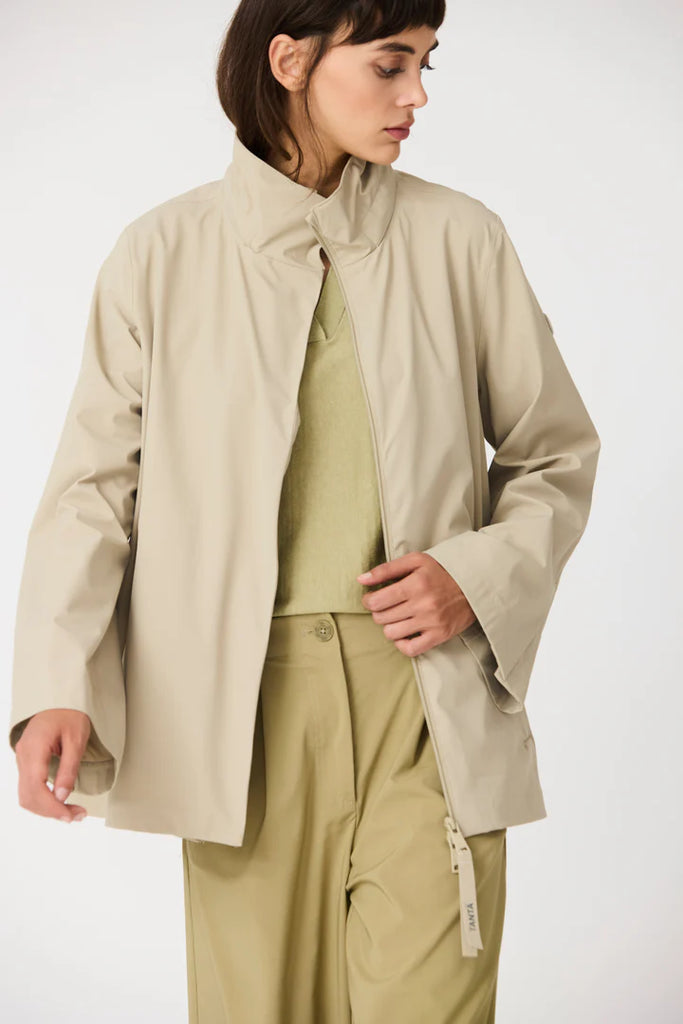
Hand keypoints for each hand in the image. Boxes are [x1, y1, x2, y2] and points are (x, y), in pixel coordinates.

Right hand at [14, 709, 90, 823]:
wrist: (59, 700)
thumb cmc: (70, 715)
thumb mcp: (76, 739)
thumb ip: (68, 768)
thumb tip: (61, 797)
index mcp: (34, 747)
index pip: (36, 786)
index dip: (51, 806)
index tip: (70, 816)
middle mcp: (23, 755)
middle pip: (28, 795)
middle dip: (51, 811)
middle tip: (77, 816)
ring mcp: (21, 759)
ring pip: (26, 796)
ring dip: (47, 809)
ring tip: (72, 813)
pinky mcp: (26, 763)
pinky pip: (28, 789)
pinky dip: (42, 801)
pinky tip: (60, 803)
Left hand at [357, 551, 477, 655]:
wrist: (474, 585)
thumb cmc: (442, 571)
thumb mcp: (416, 561)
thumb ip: (386, 569)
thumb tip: (361, 580)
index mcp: (415, 584)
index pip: (377, 601)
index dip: (368, 600)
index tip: (372, 598)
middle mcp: (423, 605)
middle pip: (381, 617)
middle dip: (378, 612)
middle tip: (387, 606)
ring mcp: (431, 622)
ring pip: (391, 634)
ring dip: (389, 626)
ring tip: (396, 617)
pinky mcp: (439, 636)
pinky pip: (410, 649)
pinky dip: (401, 643)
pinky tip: (404, 633)